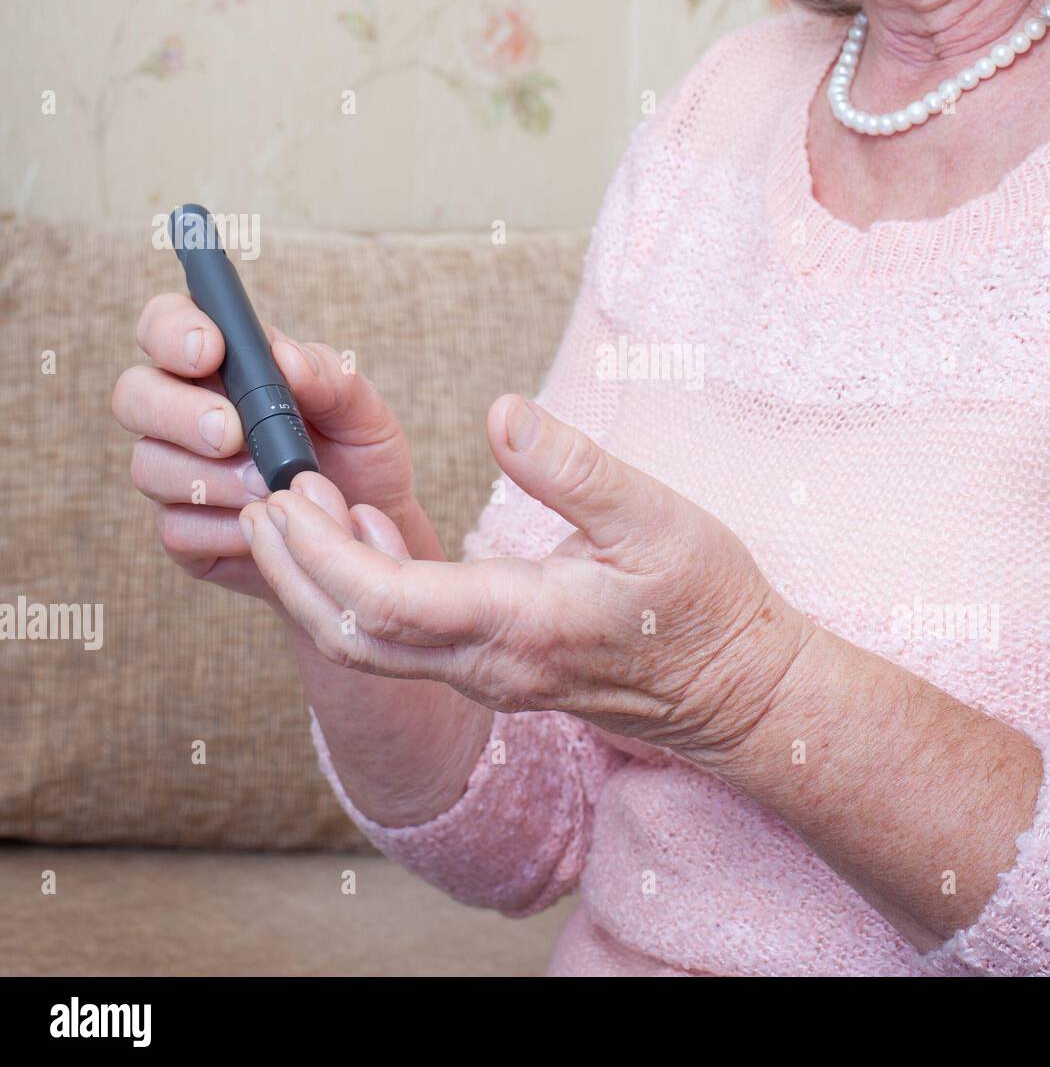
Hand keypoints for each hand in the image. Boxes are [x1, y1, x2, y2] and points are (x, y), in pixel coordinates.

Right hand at [114, 292, 439, 607]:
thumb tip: (288, 359)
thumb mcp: (365, 414)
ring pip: (149, 464)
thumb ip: (332, 380)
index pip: (168, 324)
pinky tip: (263, 526)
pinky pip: (176, 529)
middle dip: (178, 412)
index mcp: (227, 365)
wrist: (368, 537)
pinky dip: (224, 529)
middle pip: (133, 394)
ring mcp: (178, 473)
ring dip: (211, 479)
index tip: (210, 351)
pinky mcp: (185, 532)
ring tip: (268, 488)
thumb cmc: (361, 460)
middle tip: (232, 435)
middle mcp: (186, 412)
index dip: (173, 330)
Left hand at [240, 394, 809, 761]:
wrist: (738, 689)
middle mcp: (491, 665)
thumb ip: (573, 468)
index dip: (321, 552)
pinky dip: (363, 595)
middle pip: (354, 637)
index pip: (385, 602)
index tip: (284, 494)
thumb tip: (500, 413)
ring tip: (293, 509)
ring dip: (321, 585)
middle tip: (258, 498)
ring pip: (373, 648)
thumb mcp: (656, 518)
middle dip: (294, 571)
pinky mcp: (501, 671)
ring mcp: (493, 677)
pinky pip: (408, 644)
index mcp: (521, 623)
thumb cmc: (706, 605)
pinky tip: (366, 538)